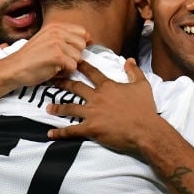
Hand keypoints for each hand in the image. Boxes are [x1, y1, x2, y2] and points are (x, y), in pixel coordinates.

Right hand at [0, 22, 87, 87]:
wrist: (14, 68)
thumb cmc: (31, 58)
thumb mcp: (47, 39)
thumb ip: (65, 37)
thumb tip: (88, 38)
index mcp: (55, 26)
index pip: (82, 32)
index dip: (78, 44)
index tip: (68, 51)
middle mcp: (57, 31)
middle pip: (82, 45)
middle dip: (74, 55)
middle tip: (59, 59)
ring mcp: (57, 43)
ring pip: (79, 57)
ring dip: (69, 65)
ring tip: (54, 65)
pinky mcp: (57, 56)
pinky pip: (73, 67)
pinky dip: (65, 73)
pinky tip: (53, 70)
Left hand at [45, 59, 164, 153]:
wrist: (146, 130)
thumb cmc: (145, 109)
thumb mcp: (142, 86)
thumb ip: (134, 71)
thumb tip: (129, 60)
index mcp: (108, 86)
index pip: (91, 72)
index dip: (81, 65)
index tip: (72, 60)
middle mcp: (97, 97)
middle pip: (75, 87)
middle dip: (63, 83)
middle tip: (52, 80)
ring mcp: (92, 113)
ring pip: (70, 108)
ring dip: (57, 108)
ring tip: (48, 109)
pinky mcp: (91, 128)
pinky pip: (72, 130)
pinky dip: (60, 132)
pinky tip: (50, 133)